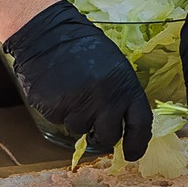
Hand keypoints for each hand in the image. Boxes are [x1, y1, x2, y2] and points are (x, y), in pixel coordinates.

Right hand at [1, 0, 152, 159]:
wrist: (46, 33)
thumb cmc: (81, 47)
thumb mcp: (113, 66)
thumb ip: (120, 95)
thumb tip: (122, 124)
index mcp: (125, 85)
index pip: (141, 124)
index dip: (138, 143)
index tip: (133, 153)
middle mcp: (106, 99)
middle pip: (109, 137)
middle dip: (102, 136)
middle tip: (93, 126)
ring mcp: (80, 105)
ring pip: (80, 129)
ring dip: (75, 117)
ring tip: (70, 90)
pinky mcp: (55, 108)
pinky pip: (59, 119)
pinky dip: (57, 109)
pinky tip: (56, 88)